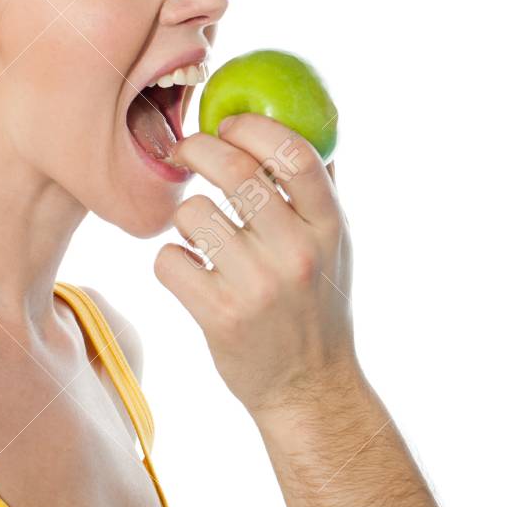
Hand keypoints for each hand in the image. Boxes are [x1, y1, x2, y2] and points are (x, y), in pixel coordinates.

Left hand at [153, 113, 356, 417]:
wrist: (310, 387)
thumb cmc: (317, 304)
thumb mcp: (336, 244)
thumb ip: (318, 188)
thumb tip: (301, 119)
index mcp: (329, 227)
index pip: (294, 153)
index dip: (253, 126)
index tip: (229, 123)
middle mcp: (297, 253)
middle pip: (234, 170)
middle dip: (199, 148)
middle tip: (187, 150)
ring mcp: (258, 286)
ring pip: (192, 213)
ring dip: (187, 217)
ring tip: (204, 237)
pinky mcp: (219, 316)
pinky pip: (169, 259)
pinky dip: (173, 261)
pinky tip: (195, 274)